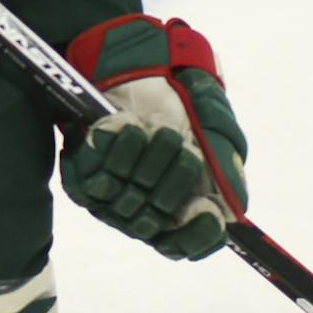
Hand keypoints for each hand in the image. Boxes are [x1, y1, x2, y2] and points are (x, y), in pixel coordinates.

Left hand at [60, 14, 247, 261]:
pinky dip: (117, 151)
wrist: (136, 67)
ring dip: (148, 163)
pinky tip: (130, 127)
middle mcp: (142, 209)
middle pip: (156, 223)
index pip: (184, 245)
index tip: (207, 211)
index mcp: (177, 206)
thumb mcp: (215, 132)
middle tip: (182, 146)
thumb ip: (225, 172)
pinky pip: (95, 181)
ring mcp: (110, 198)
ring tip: (156, 130)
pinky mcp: (82, 178)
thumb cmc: (180, 103)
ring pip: (127, 204)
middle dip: (174, 181)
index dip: (195, 237)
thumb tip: (231, 214)